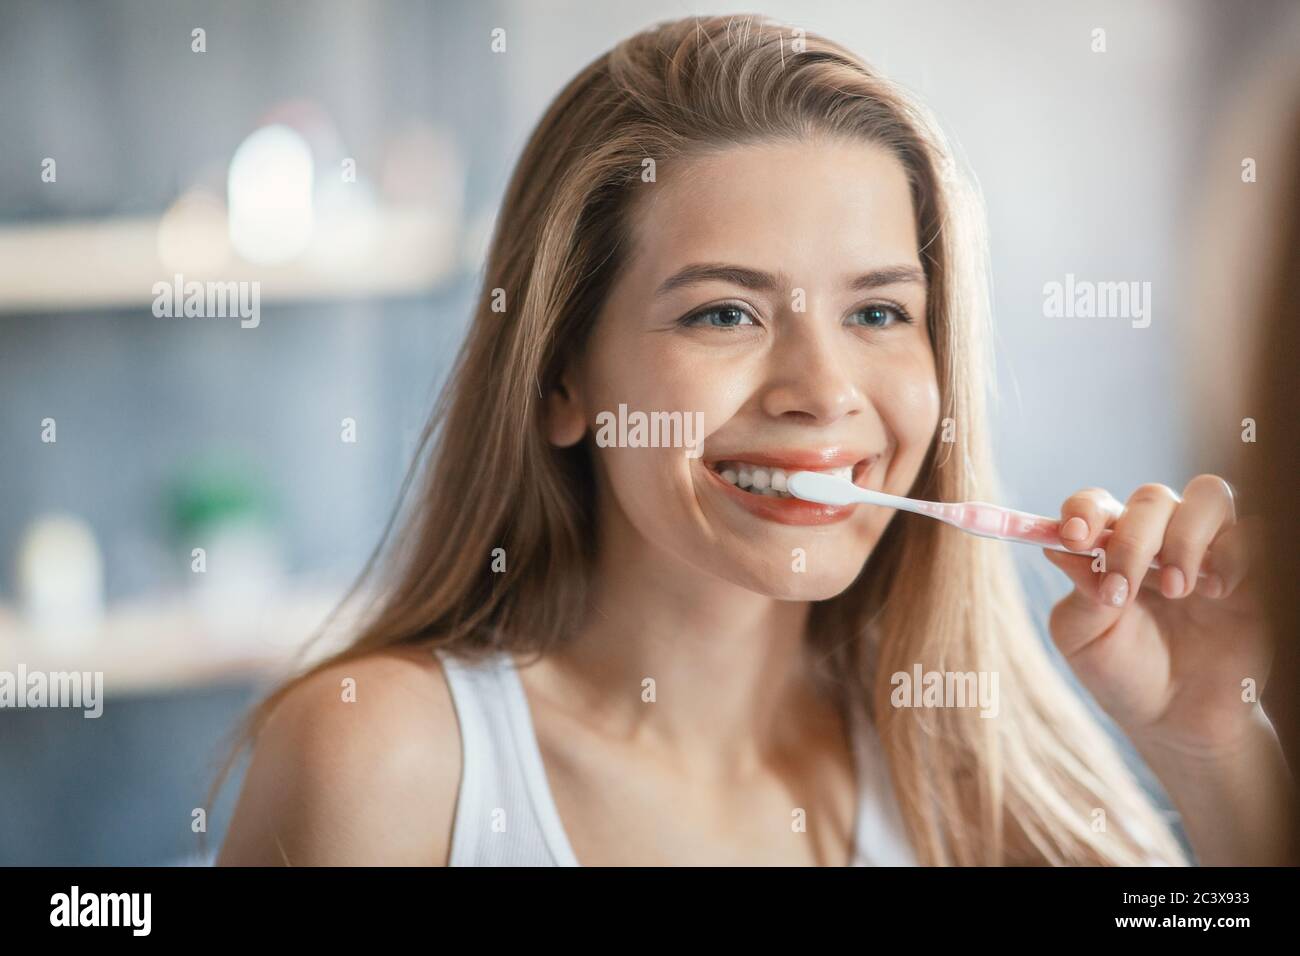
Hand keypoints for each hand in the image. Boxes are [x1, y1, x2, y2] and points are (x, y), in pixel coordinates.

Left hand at [1043, 475, 1271, 759]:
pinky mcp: (1249, 570)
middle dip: (1134, 538)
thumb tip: (1060, 546)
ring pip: (1207, 496)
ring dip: (1185, 539)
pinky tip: (1216, 593)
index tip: (1075, 537)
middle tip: (1124, 588)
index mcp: (1108, 546)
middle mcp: (1158, 538)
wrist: (1178, 719)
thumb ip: (1078, 591)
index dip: (1084, 510)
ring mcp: (1206, 549)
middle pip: (1151, 498)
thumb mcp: (1083, 639)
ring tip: (1175, 590)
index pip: (1095, 504)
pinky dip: (1232, 553)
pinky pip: (1252, 530)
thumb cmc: (1122, 673)